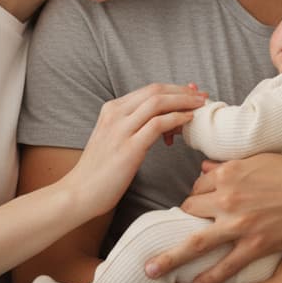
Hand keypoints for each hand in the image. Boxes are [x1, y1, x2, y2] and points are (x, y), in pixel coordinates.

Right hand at [60, 83, 206, 214]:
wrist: (79, 193)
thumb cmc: (100, 171)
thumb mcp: (114, 139)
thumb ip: (133, 126)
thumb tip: (161, 120)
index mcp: (111, 109)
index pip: (149, 90)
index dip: (174, 88)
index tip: (192, 93)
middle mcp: (115, 114)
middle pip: (156, 91)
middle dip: (183, 91)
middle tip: (202, 97)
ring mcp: (121, 129)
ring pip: (158, 103)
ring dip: (184, 102)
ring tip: (200, 107)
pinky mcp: (129, 147)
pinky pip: (158, 124)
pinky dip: (177, 119)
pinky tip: (189, 121)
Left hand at [145, 154, 281, 282]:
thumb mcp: (259, 160)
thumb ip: (230, 166)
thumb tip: (205, 169)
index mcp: (230, 172)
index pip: (197, 184)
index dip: (197, 193)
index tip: (200, 200)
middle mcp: (229, 197)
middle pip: (191, 209)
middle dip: (186, 218)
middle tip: (185, 226)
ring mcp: (240, 224)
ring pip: (195, 242)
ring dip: (170, 257)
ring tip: (151, 270)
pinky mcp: (254, 245)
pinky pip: (225, 265)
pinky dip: (209, 276)